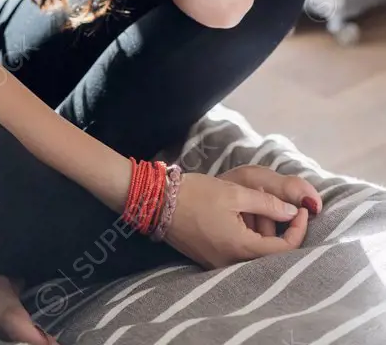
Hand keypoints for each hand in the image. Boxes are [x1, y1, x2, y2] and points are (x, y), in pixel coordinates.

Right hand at [154, 171, 310, 268]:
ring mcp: (220, 264)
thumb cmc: (196, 194)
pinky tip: (238, 213)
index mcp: (241, 248)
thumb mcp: (235, 193)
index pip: (284, 249)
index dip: (298, 229)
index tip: (300, 209)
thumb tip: (292, 212)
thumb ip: (268, 204)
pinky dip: (246, 234)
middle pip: (269, 252)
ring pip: (254, 251)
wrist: (157, 201)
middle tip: (270, 200)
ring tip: (250, 202)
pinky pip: (238, 251)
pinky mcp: (210, 258)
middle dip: (276, 226)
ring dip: (260, 228)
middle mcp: (232, 264)